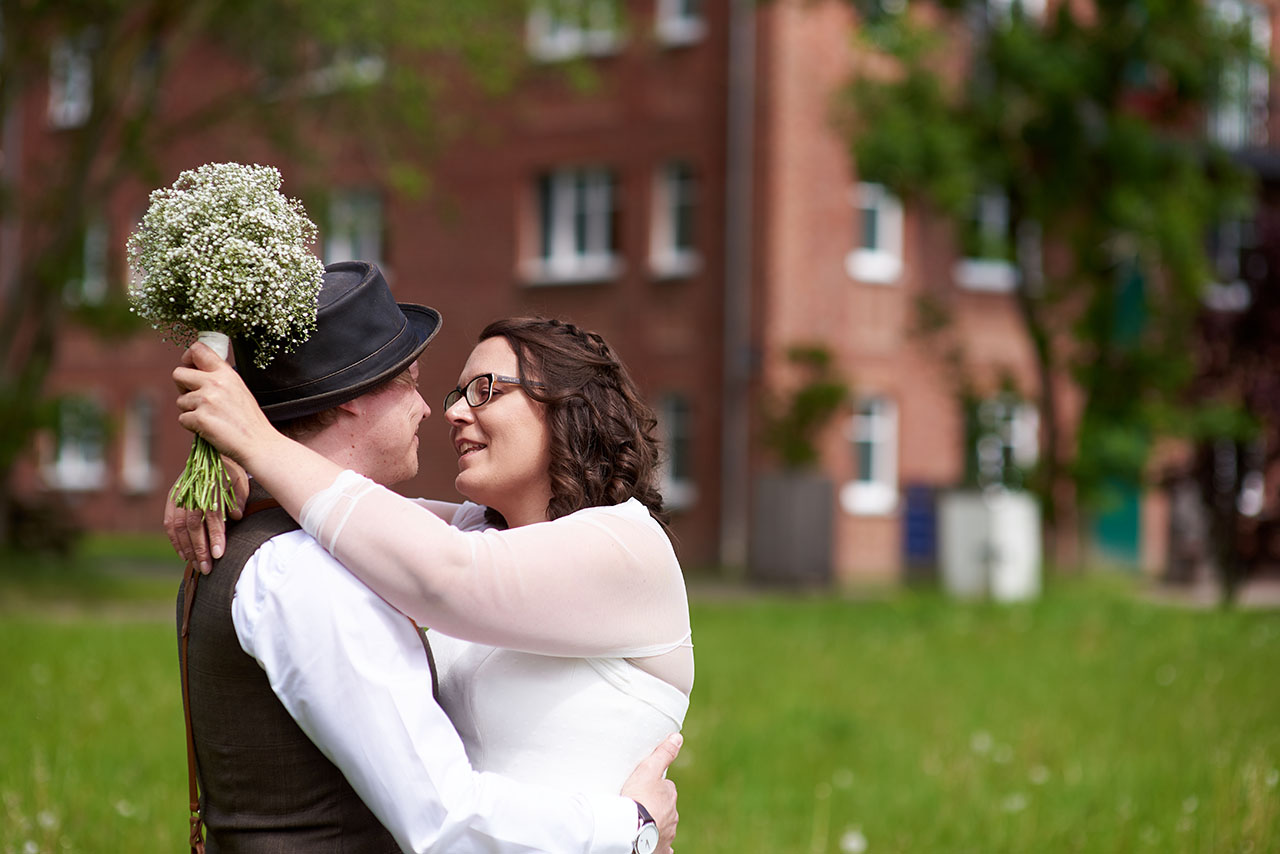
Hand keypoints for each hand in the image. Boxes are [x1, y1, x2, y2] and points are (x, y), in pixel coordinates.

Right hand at [164, 457, 248, 572]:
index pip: (212, 514)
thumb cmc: (230, 471)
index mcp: (210, 484)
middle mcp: (191, 490)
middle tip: (207, 568)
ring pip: (179, 526)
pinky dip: (175, 541)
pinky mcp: (172, 499)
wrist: (210, 453)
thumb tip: (237, 516)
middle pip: (193, 524)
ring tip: (197, 566)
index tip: (219, 554)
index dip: (215, 535)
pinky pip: (169, 523)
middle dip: (200, 548)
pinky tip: (184, 555)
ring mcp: (179, 495)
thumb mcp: (240, 479)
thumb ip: (239, 497)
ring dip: (188, 548)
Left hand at [173, 342, 278, 467]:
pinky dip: (192, 426)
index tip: (190, 367)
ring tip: (211, 418)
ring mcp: (206, 400)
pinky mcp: (200, 418)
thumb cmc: (249, 420)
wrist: (258, 443)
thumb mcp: (239, 389)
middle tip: (196, 398)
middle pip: (178, 373)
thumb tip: (195, 371)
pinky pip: (183, 419)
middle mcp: (215, 383)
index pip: (198, 350)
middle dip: (182, 387)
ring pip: (180, 401)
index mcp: (226, 373)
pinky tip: (210, 429)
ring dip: (190, 411)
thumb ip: (219, 378)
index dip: (188, 357)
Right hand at [620, 733, 681, 853]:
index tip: (644, 787)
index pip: (666, 788)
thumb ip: (664, 753)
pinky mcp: (659, 848)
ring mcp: (667, 832)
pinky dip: (659, 844)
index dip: (656, 786)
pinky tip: (653, 842)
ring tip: (642, 822)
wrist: (631, 829)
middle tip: (640, 804)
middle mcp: (672, 815)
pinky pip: (662, 847)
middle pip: (665, 807)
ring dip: (656, 823)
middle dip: (656, 806)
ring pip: (664, 825)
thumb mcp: (649, 769)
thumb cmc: (638, 797)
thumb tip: (678, 738)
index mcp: (670, 796)